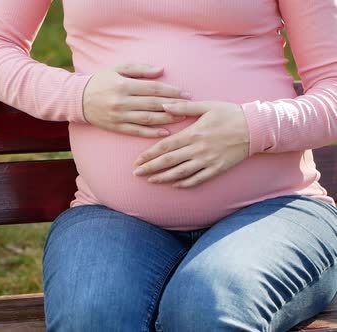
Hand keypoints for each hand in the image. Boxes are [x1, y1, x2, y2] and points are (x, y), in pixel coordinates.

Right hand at [83, 64, 191, 137]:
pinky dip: (152, 132)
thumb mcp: (118, 69)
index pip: (152, 88)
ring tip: (182, 118)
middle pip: (153, 104)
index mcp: (123, 85)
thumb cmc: (101, 81)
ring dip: (166, 119)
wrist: (78, 99)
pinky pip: (137, 131)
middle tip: (190, 107)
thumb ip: (140, 69)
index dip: (170, 91)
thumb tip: (161, 70)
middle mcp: (122, 102)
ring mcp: (119, 116)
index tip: (186, 93)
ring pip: (147, 119)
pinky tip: (165, 133)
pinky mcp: (116, 127)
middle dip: (173, 105)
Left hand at [132, 101, 249, 187]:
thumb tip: (163, 104)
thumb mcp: (206, 106)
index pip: (165, 146)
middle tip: (136, 173)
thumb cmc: (230, 114)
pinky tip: (174, 185)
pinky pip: (198, 179)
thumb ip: (183, 107)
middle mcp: (198, 149)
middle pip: (169, 162)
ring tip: (150, 180)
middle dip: (150, 168)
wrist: (256, 128)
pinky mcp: (217, 169)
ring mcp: (207, 161)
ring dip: (163, 178)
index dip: (149, 154)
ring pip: (180, 173)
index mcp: (193, 133)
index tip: (137, 160)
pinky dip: (184, 184)